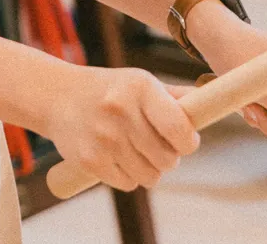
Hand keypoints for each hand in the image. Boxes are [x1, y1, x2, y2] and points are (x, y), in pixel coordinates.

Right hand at [41, 66, 198, 191]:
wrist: (57, 96)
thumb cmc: (109, 90)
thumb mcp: (140, 83)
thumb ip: (175, 97)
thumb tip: (209, 108)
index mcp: (140, 87)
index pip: (178, 127)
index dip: (189, 142)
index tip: (187, 142)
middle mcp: (122, 110)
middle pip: (167, 158)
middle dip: (170, 158)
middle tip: (159, 147)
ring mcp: (104, 137)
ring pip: (150, 175)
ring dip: (151, 170)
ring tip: (139, 153)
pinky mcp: (90, 159)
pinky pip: (128, 184)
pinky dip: (129, 177)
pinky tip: (121, 159)